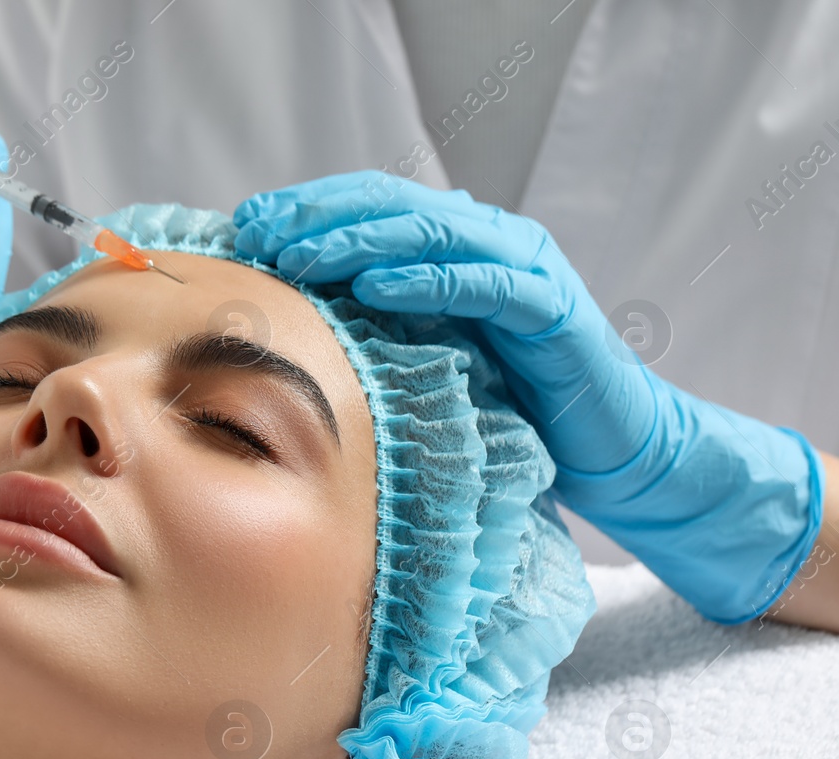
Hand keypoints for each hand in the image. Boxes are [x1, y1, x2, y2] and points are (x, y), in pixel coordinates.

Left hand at [234, 171, 824, 623]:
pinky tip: (374, 286)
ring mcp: (526, 272)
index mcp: (461, 248)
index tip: (247, 227)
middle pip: (396, 208)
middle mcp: (494, 244)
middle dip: (321, 216)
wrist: (613, 450)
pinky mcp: (552, 312)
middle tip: (260, 233)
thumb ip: (378, 328)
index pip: (376, 206)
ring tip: (301, 255)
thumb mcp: (430, 361)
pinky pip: (483, 285)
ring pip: (433, 234)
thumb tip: (288, 324)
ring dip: (359, 241)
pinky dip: (427, 280)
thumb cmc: (513, 409)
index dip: (310, 208)